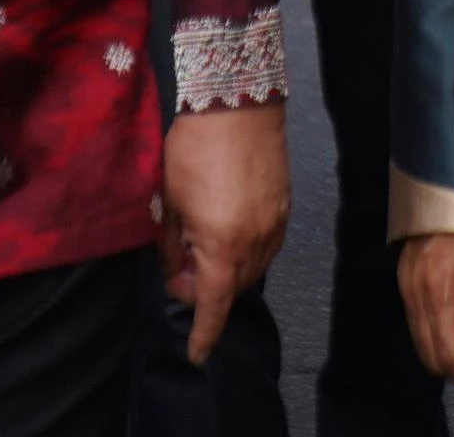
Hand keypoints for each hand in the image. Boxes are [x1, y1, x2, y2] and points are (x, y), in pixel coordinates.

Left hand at [158, 104, 290, 364]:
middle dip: (207, 293)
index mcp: (223, 245)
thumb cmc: (193, 147)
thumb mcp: (168, 202)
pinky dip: (245, 252)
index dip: (204, 334)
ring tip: (200, 250)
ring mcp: (275, 222)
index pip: (214, 306)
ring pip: (252, 268)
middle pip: (233, 289)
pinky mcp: (284, 204)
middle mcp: (256, 240)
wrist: (235, 99)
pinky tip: (225, 234)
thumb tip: (177, 272)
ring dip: (227, 272)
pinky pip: (266, 245)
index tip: (196, 354)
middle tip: (180, 274)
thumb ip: (171, 246)